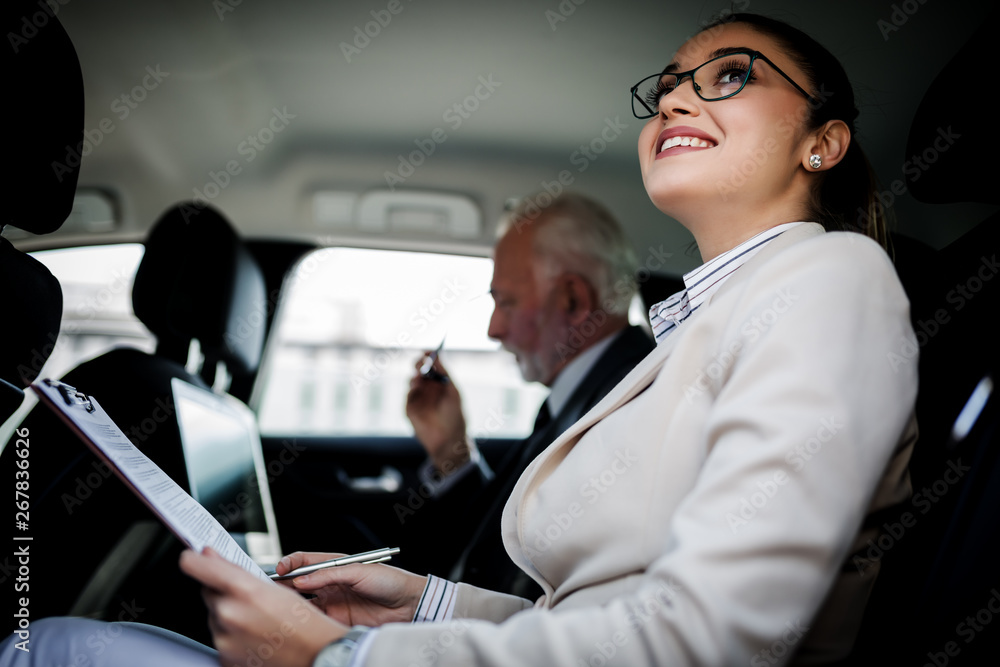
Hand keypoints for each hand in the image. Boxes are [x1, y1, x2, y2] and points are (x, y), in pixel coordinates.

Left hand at [180, 548, 344, 666]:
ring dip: (229, 614)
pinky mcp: (224, 657)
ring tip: (259, 622)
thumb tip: (211, 556)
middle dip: (223, 592)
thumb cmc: (304, 622)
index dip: (194, 559)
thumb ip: (235, 570)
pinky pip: (220, 637)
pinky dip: (232, 635)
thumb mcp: (274, 587)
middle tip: (250, 600)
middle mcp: (229, 614)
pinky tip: (255, 636)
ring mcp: (224, 639)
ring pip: (214, 616)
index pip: (196, 566)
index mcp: (243, 590)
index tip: (193, 556)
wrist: (316, 656)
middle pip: (208, 592)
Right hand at [277, 551, 427, 626]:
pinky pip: (315, 619)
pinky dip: (304, 619)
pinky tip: (298, 620)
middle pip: (299, 582)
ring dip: (291, 602)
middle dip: (283, 584)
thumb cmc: (389, 581)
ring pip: (303, 601)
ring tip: (280, 604)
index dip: (290, 564)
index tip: (280, 570)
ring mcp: (332, 601)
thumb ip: (329, 575)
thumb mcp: (359, 571)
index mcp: (335, 565)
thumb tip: (302, 579)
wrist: (407, 604)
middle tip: (271, 588)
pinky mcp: (336, 619)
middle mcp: (330, 582)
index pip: (305, 561)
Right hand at [405, 354, 470, 471]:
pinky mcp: (410, 409)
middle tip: (421, 363)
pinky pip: (408, 396)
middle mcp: (428, 388)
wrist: (449, 439)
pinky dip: (411, 391)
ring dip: (415, 378)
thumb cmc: (455, 415)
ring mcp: (418, 398)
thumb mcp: (453, 391)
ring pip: (412, 381)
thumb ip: (444, 373)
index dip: (428, 357)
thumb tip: (436, 355)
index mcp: (439, 382)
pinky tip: (416, 391)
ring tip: (420, 380)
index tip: (427, 351)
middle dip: (418, 364)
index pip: (431, 365)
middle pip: (419, 370)